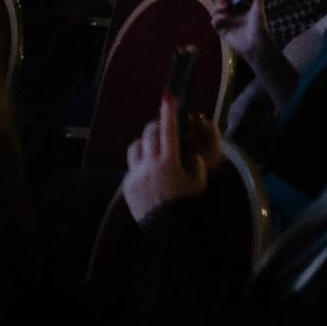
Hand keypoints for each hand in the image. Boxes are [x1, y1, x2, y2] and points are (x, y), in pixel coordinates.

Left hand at [119, 93, 217, 220]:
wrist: (167, 231)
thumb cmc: (188, 205)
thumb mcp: (199, 181)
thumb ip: (195, 162)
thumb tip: (189, 152)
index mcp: (170, 162)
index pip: (169, 129)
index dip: (169, 110)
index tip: (168, 95)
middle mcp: (150, 165)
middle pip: (149, 134)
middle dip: (157, 126)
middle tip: (164, 127)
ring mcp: (136, 175)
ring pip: (135, 147)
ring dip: (145, 143)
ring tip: (153, 148)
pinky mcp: (127, 186)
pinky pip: (132, 167)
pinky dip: (141, 164)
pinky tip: (150, 173)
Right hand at [213, 0, 267, 60]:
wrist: (255, 42)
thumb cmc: (258, 25)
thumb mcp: (258, 8)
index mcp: (240, 6)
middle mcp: (232, 12)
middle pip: (219, 2)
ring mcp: (226, 21)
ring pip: (214, 11)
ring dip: (217, 7)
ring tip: (225, 8)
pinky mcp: (221, 30)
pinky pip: (214, 22)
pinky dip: (216, 18)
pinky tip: (224, 17)